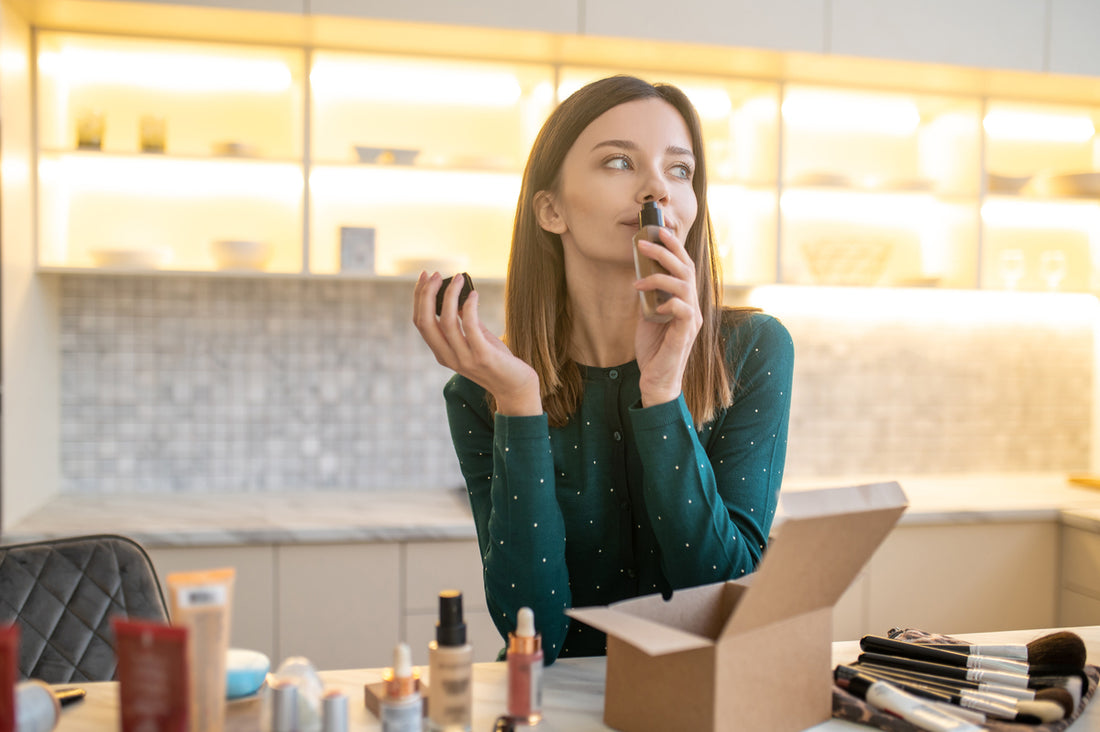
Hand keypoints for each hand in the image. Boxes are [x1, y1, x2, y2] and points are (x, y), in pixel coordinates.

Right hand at [412, 272, 541, 415]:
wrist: (516, 387)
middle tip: (436, 274)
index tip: (424, 277)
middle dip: (426, 294)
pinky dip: (469, 307)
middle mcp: (449, 357)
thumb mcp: (476, 340)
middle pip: (426, 321)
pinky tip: (474, 294)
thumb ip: (464, 322)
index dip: (419, 297)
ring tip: (458, 278)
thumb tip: (458, 295)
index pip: (421, 322)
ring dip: (450, 295)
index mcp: (442, 353)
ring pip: (446, 321)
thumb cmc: (497, 361)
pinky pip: (470, 326)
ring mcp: (464, 358)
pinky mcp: (483, 356)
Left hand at [633, 227, 701, 406]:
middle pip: (685, 270)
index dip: (674, 247)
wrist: (656, 380)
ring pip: (685, 287)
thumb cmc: (654, 348)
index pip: (684, 267)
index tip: (657, 231)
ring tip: (638, 278)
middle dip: (665, 253)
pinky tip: (655, 307)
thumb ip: (649, 296)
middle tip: (642, 243)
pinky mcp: (685, 336)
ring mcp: (690, 321)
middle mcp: (692, 307)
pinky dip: (670, 304)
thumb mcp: (647, 316)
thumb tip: (639, 275)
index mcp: (685, 300)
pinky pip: (683, 312)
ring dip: (660, 278)